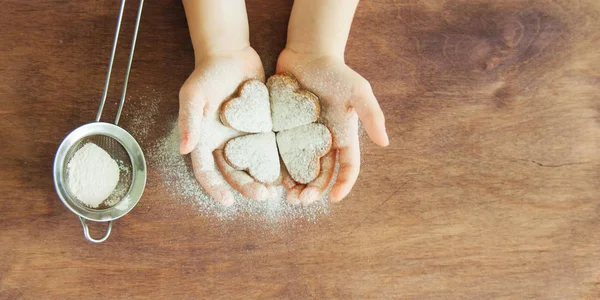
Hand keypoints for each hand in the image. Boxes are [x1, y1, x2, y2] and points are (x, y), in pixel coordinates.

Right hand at [179, 47, 270, 205]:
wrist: (231, 54)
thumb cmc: (207, 74)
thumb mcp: (193, 95)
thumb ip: (188, 122)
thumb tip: (185, 150)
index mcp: (205, 141)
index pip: (207, 172)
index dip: (215, 188)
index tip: (228, 201)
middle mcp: (225, 144)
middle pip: (235, 173)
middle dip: (247, 187)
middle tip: (264, 196)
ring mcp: (245, 138)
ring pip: (254, 165)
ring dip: (264, 179)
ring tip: (279, 190)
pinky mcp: (263, 129)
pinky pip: (270, 148)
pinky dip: (279, 160)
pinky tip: (291, 171)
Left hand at [276, 48, 388, 204]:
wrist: (307, 54)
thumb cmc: (336, 72)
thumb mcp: (358, 91)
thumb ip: (371, 115)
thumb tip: (385, 143)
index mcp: (343, 137)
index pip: (348, 168)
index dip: (343, 185)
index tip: (333, 199)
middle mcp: (323, 143)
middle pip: (321, 174)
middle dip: (314, 191)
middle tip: (301, 202)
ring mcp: (303, 139)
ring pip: (300, 170)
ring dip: (296, 187)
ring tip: (288, 197)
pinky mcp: (284, 132)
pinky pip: (281, 155)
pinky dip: (278, 169)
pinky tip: (272, 179)